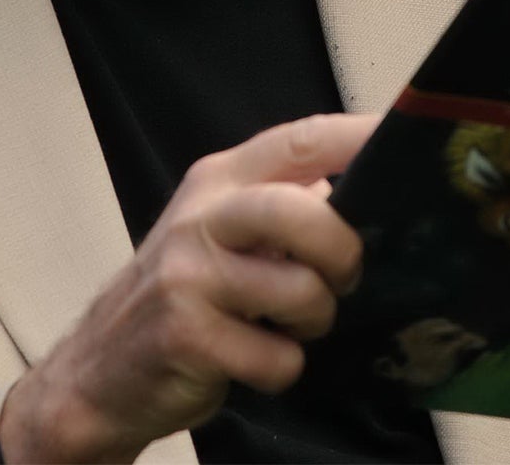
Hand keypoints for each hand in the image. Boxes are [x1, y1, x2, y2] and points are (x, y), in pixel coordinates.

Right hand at [0, 114, 375, 462]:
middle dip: (342, 250)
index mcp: (221, 179)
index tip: (410, 145)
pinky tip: (254, 360)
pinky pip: (278, 358)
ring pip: (301, 291)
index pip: (301, 140)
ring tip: (289, 326)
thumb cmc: (185, 294)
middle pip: (303, 211)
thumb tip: (373, 192)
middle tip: (343, 275)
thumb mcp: (225, 231)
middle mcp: (203, 218)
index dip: (361, 139)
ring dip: (314, 321)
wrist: (100, 370)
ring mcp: (189, 276)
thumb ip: (286, 204)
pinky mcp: (186, 335)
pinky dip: (282, 368)